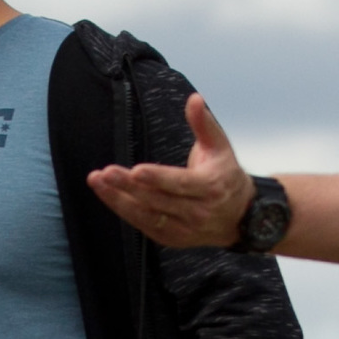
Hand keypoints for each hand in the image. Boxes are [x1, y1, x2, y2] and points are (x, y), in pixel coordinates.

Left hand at [83, 97, 252, 249]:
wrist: (241, 217)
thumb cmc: (225, 175)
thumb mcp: (220, 146)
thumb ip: (204, 123)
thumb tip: (194, 99)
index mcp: (211, 187)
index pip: (181, 184)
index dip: (158, 178)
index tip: (136, 170)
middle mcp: (198, 212)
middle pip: (158, 200)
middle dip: (128, 187)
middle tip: (105, 173)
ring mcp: (185, 229)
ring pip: (147, 216)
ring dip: (118, 200)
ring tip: (97, 181)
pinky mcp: (172, 239)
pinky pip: (144, 226)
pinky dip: (124, 210)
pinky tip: (106, 194)